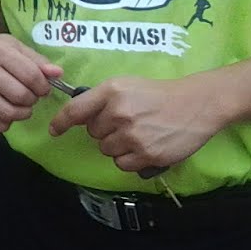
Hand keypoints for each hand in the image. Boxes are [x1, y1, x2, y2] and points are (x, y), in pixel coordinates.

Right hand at [0, 25, 62, 132]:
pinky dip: (3, 124)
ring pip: (6, 113)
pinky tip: (6, 115)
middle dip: (33, 99)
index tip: (43, 88)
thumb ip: (38, 61)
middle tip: (32, 96)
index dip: (43, 86)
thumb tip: (58, 74)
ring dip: (21, 113)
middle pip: (20, 96)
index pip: (30, 76)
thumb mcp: (17, 46)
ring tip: (22, 106)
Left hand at [49, 76, 224, 174]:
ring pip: (106, 150)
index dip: (61, 122)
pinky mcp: (147, 154)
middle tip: (126, 122)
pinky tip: (144, 146)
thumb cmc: (158, 94)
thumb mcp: (126, 85)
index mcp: (112, 91)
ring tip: (138, 134)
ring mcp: (133, 135)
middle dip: (105, 130)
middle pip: (93, 133)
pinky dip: (129, 159)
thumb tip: (79, 116)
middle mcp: (119, 112)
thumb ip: (102, 98)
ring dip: (117, 146)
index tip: (54, 130)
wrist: (196, 104)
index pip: (75, 110)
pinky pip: (122, 164)